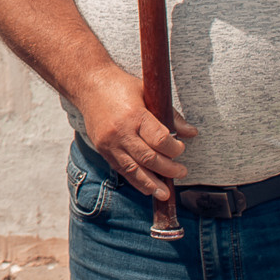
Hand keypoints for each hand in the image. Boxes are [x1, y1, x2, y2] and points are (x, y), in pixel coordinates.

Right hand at [75, 64, 197, 197]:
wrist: (88, 85)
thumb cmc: (120, 86)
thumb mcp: (148, 93)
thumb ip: (170, 114)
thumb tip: (191, 133)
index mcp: (134, 115)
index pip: (160, 140)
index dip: (174, 149)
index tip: (180, 148)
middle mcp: (120, 131)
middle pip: (149, 158)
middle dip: (168, 169)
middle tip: (181, 171)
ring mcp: (110, 142)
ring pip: (134, 170)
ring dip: (152, 184)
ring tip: (165, 193)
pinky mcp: (102, 149)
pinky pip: (121, 170)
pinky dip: (136, 181)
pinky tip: (147, 188)